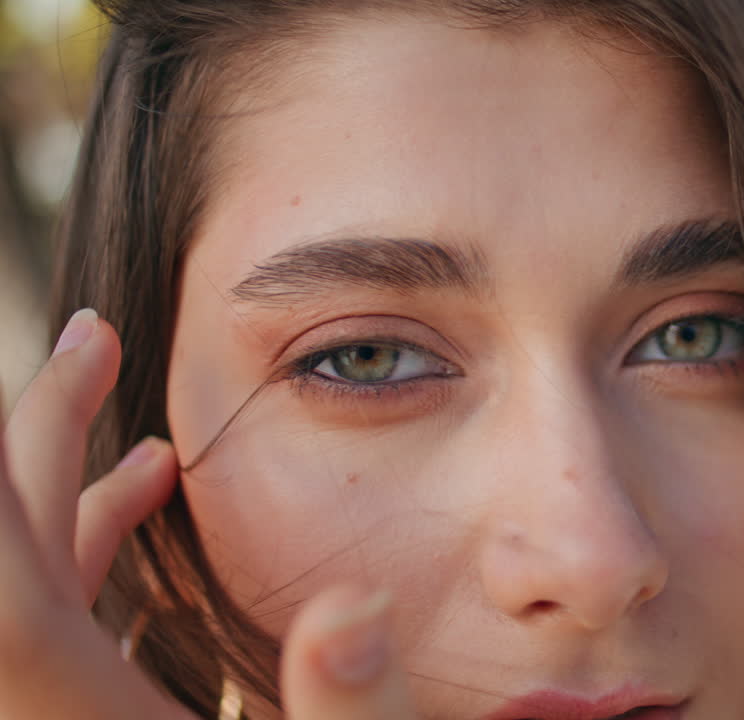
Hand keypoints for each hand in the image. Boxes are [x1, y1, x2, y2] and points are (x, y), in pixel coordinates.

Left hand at [0, 309, 416, 718]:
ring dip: (68, 495)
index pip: (10, 589)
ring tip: (153, 447)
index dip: (32, 449)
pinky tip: (157, 519)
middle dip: (40, 435)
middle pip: (6, 564)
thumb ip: (354, 706)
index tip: (88, 347)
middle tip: (91, 340)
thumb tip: (352, 607)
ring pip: (25, 589)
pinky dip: (87, 550)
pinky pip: (50, 619)